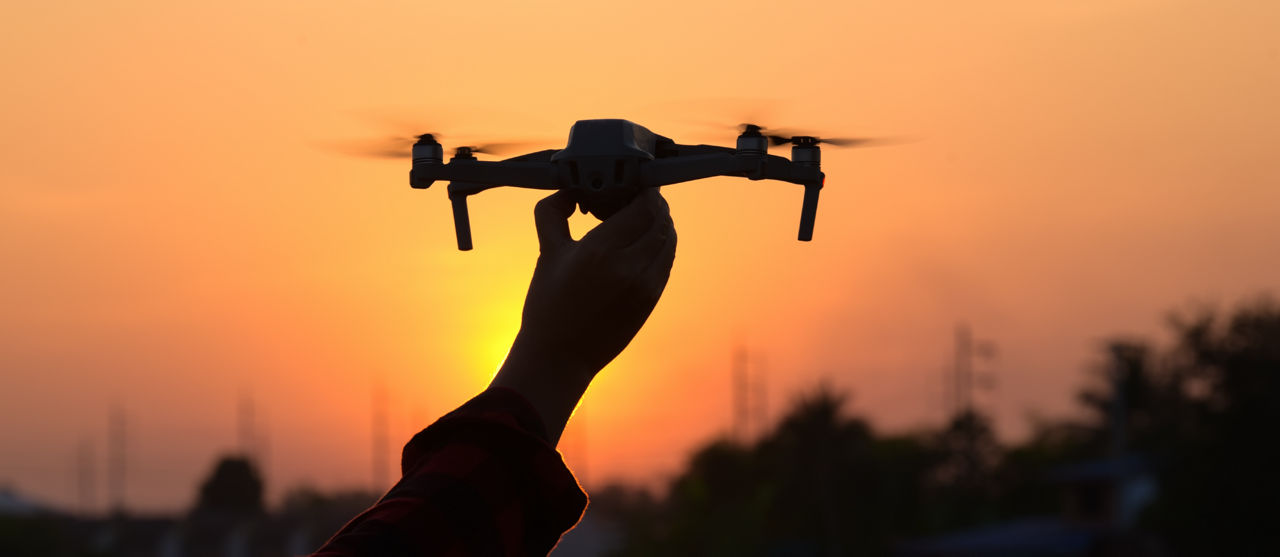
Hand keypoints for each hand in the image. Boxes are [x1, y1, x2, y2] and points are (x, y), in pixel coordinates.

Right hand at [490, 188, 676, 442]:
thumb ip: (552, 213)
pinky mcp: (652, 300)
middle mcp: (630, 266)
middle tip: (631, 197)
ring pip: (668, 239)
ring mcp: (646, 285)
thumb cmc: (547, 305)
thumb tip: (569, 191)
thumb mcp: (547, 253)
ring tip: (634, 218)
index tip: (631, 182)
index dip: (643, 188)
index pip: (644, 205)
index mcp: (601, 251)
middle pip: (661, 218)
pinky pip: (666, 260)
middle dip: (650, 202)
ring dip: (657, 222)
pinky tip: (639, 242)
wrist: (559, 358)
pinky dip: (659, 243)